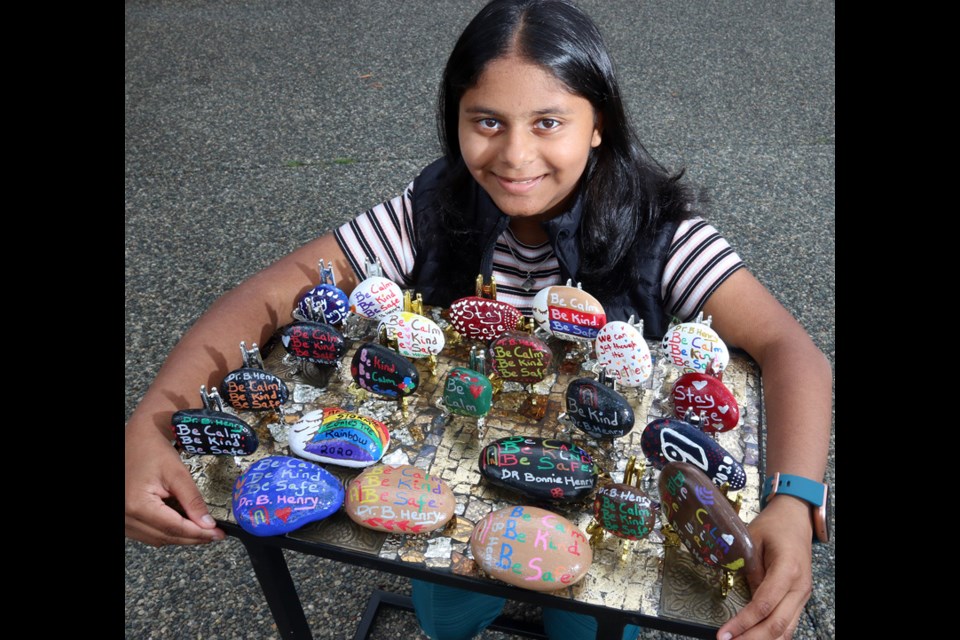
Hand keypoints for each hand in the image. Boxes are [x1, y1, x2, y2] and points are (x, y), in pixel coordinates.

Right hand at [125, 425, 224, 545]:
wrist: (136, 440)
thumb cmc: (153, 450)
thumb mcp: (178, 473)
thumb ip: (193, 500)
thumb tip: (208, 524)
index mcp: (137, 505)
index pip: (173, 528)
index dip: (198, 534)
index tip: (218, 534)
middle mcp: (126, 516)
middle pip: (165, 536)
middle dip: (193, 537)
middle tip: (215, 534)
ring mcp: (123, 519)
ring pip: (157, 538)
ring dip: (181, 537)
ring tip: (203, 531)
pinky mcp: (126, 518)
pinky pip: (148, 533)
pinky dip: (167, 532)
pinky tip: (184, 525)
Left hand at [716, 496, 813, 639]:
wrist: (796, 519)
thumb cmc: (773, 525)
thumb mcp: (752, 539)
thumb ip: (748, 569)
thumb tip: (740, 597)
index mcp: (787, 569)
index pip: (764, 605)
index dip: (743, 622)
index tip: (724, 633)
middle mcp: (799, 587)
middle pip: (777, 624)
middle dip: (751, 639)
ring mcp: (802, 595)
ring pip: (786, 630)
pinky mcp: (799, 599)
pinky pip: (788, 624)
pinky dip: (773, 635)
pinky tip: (755, 638)